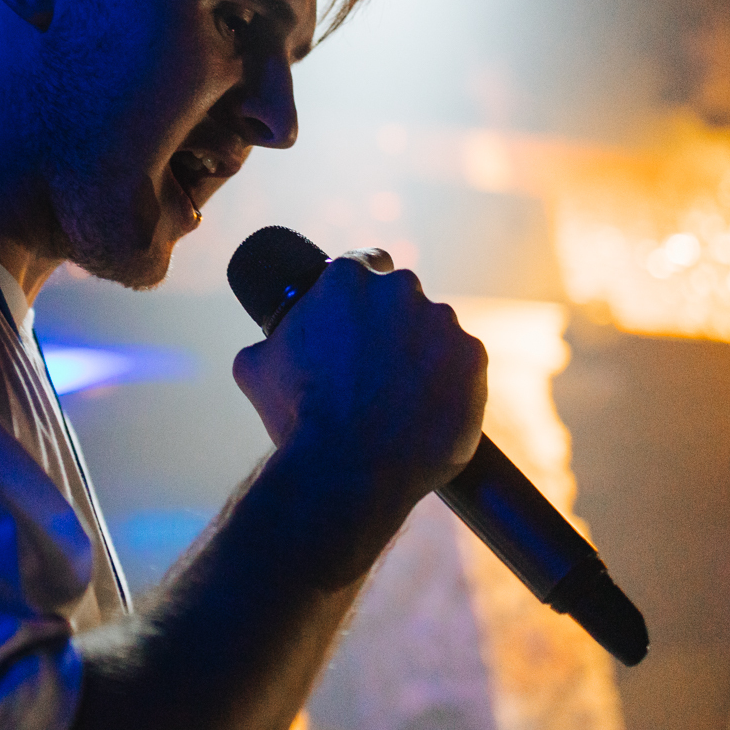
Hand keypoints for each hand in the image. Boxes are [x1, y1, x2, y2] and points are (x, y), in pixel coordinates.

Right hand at [231, 249, 486, 542]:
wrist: (350, 467)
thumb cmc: (298, 415)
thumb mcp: (256, 368)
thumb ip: (269, 341)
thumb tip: (268, 347)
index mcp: (348, 277)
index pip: (365, 263)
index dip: (360, 293)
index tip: (358, 318)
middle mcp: (401, 288)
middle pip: (402, 297)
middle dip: (391, 324)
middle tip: (375, 368)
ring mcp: (443, 322)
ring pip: (435, 331)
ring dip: (424, 354)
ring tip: (402, 399)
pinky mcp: (474, 358)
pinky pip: (464, 365)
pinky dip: (451, 383)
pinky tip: (427, 411)